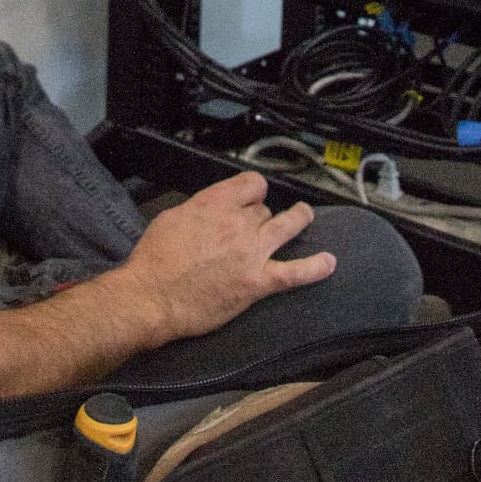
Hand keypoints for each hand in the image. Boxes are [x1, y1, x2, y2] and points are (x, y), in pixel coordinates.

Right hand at [117, 172, 335, 343]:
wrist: (151, 297)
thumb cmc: (155, 260)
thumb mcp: (173, 217)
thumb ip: (201, 209)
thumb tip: (214, 211)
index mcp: (215, 202)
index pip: (251, 184)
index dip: (252, 191)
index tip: (250, 197)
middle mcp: (238, 222)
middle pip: (264, 209)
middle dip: (259, 216)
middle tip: (249, 229)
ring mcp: (251, 252)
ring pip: (287, 226)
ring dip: (299, 218)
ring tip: (305, 215)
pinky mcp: (257, 283)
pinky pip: (294, 273)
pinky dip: (315, 268)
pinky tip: (329, 262)